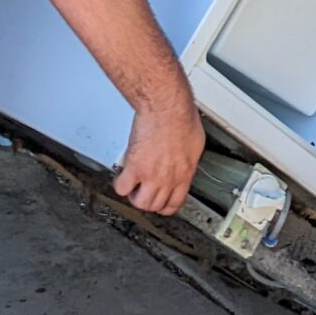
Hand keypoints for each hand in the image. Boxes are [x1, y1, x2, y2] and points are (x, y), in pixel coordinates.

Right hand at [113, 93, 205, 217]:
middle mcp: (168, 178)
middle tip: (143, 192)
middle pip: (156, 205)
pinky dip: (120, 184)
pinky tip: (121, 175)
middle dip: (148, 201)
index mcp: (185, 173)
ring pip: (140, 203)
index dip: (165, 206)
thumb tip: (184, 157)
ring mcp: (151, 175)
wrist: (166, 108)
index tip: (160, 203)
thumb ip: (188, 157)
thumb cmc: (181, 117)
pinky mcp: (135, 167)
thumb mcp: (195, 142)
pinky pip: (122, 187)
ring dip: (134, 197)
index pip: (175, 202)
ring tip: (132, 187)